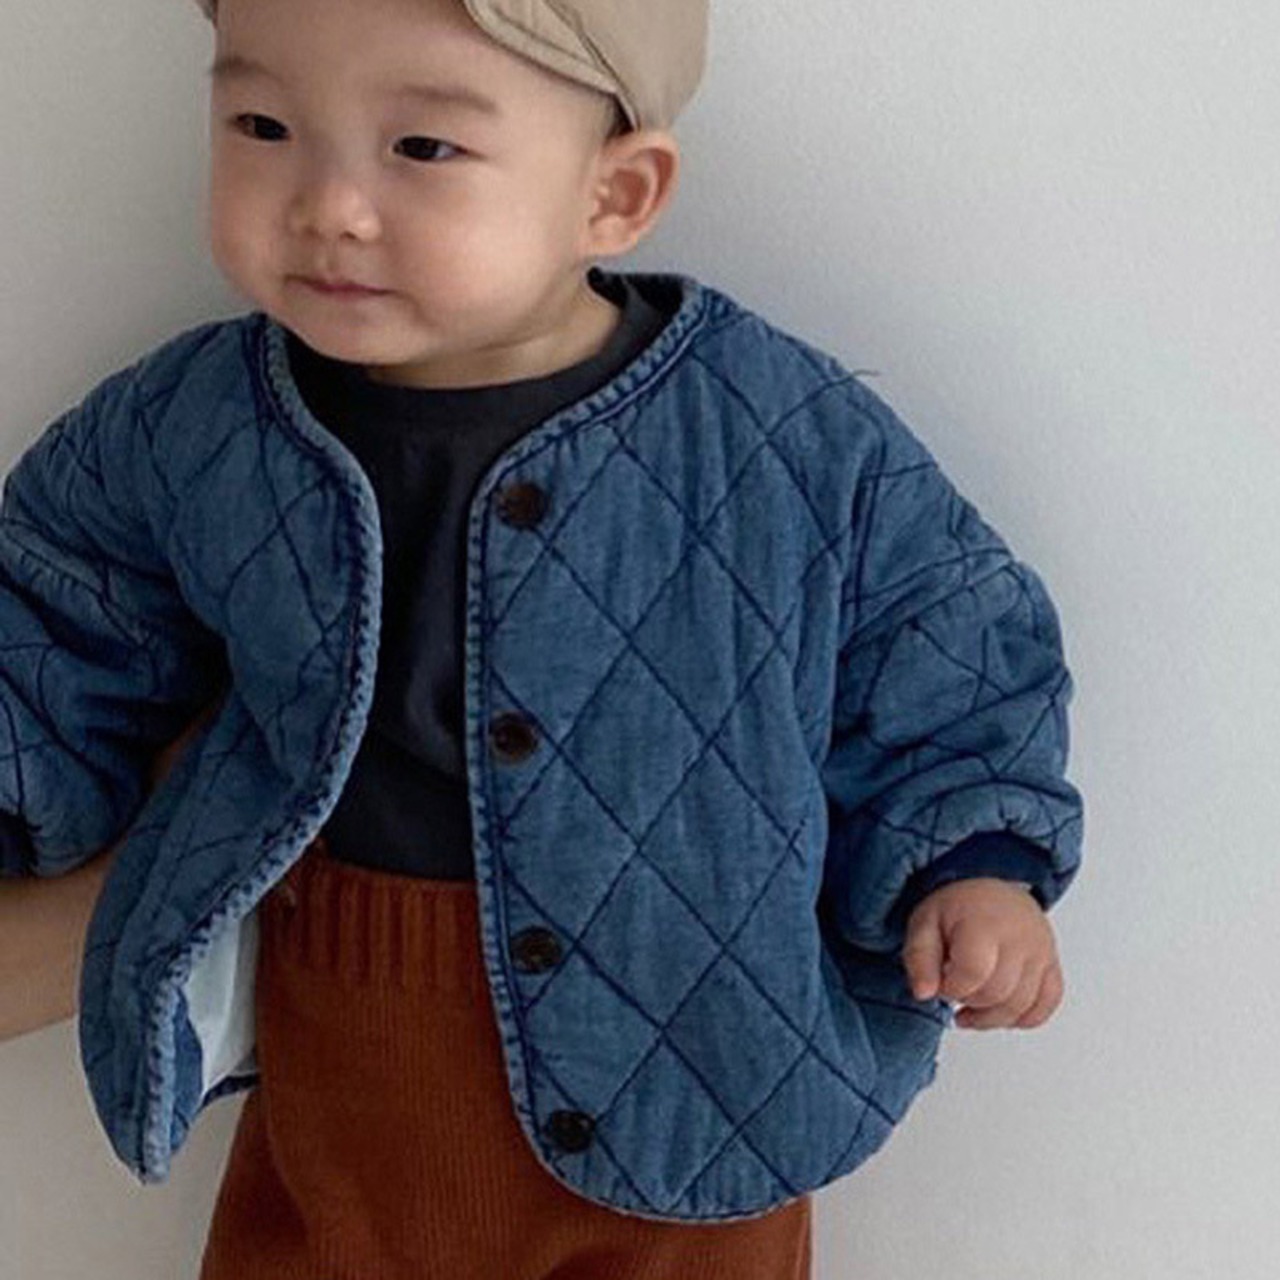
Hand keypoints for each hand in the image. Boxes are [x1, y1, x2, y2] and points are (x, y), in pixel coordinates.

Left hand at [902, 878, 1063, 1029]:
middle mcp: (1020, 937)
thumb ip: (919, 959)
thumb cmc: (959, 909)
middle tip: (956, 986)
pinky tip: (1001, 1011)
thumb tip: (924, 993)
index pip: (973, 974)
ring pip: (1021, 1007)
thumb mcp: (925, 923)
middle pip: (997, 995)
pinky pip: (1047, 1004)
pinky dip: (1024, 1018)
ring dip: (991, 1017)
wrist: (994, 893)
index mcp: (985, 923)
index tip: (942, 979)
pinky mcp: (1052, 965)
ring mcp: (1041, 952)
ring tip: (972, 1005)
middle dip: (969, 1001)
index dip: (951, 988)